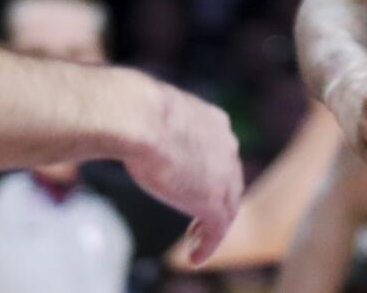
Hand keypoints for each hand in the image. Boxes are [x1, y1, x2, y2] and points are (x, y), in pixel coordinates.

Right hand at [121, 75, 244, 267]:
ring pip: (228, 207)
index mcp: (215, 121)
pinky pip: (217, 229)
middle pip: (232, 180)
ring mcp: (223, 173)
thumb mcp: (156, 111)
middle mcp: (226, 145)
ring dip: (214, 226)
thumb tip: (134, 118)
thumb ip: (158, 121)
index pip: (223, 152)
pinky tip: (195, 257)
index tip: (197, 185)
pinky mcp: (212, 199)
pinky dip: (208, 245)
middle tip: (202, 218)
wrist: (141, 118)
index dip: (215, 172)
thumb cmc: (137, 110)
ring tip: (197, 241)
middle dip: (220, 200)